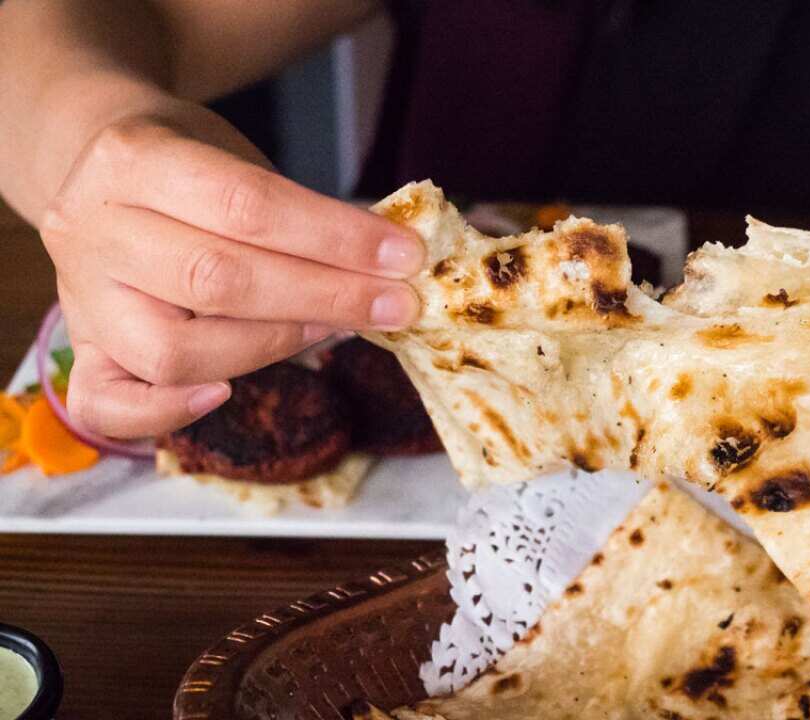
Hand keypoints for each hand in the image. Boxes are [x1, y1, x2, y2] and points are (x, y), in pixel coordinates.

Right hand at [40, 104, 424, 437]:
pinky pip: (107, 404)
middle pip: (217, 280)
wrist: (99, 172)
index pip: (246, 206)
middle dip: (325, 297)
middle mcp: (92, 228)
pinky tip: (225, 393)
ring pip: (174, 349)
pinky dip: (168, 411)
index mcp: (132, 159)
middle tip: (396, 304)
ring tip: (333, 330)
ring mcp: (80, 295)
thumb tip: (392, 264)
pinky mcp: (82, 349)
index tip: (404, 257)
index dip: (336, 238)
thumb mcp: (238, 158)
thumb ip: (299, 211)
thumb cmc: (192, 170)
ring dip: (272, 347)